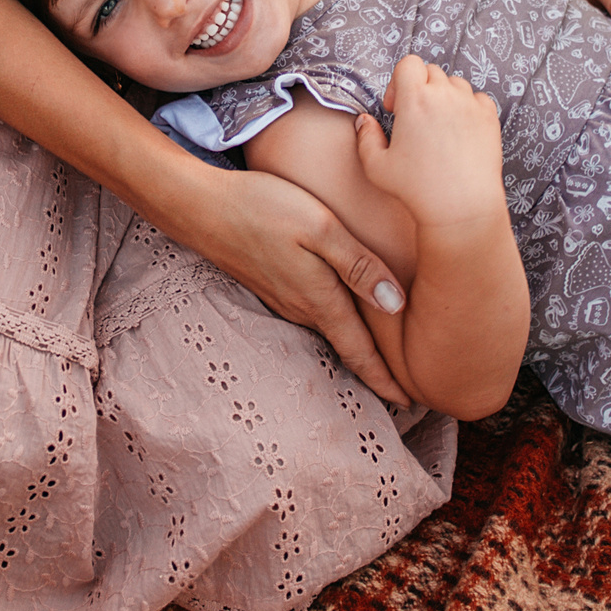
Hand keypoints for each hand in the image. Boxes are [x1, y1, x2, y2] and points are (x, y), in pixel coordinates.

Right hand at [165, 163, 413, 406]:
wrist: (201, 208)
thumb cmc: (264, 209)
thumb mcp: (321, 228)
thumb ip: (359, 265)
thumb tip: (396, 304)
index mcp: (320, 300)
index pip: (360, 353)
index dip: (386, 381)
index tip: (410, 403)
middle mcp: (302, 309)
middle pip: (346, 348)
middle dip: (375, 371)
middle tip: (406, 387)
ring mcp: (283, 300)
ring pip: (328, 332)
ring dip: (354, 348)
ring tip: (382, 357)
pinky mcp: (272, 287)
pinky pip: (311, 316)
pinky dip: (333, 326)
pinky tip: (342, 316)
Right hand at [352, 56, 505, 231]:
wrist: (461, 208)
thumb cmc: (417, 189)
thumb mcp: (376, 167)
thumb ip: (365, 137)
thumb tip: (365, 120)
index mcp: (414, 100)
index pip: (409, 63)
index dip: (399, 80)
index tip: (398, 106)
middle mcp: (444, 95)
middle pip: (431, 71)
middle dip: (421, 89)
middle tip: (417, 119)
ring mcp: (470, 105)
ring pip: (455, 84)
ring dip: (445, 97)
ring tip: (439, 126)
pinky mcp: (490, 118)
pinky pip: (478, 99)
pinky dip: (469, 108)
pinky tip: (460, 131)